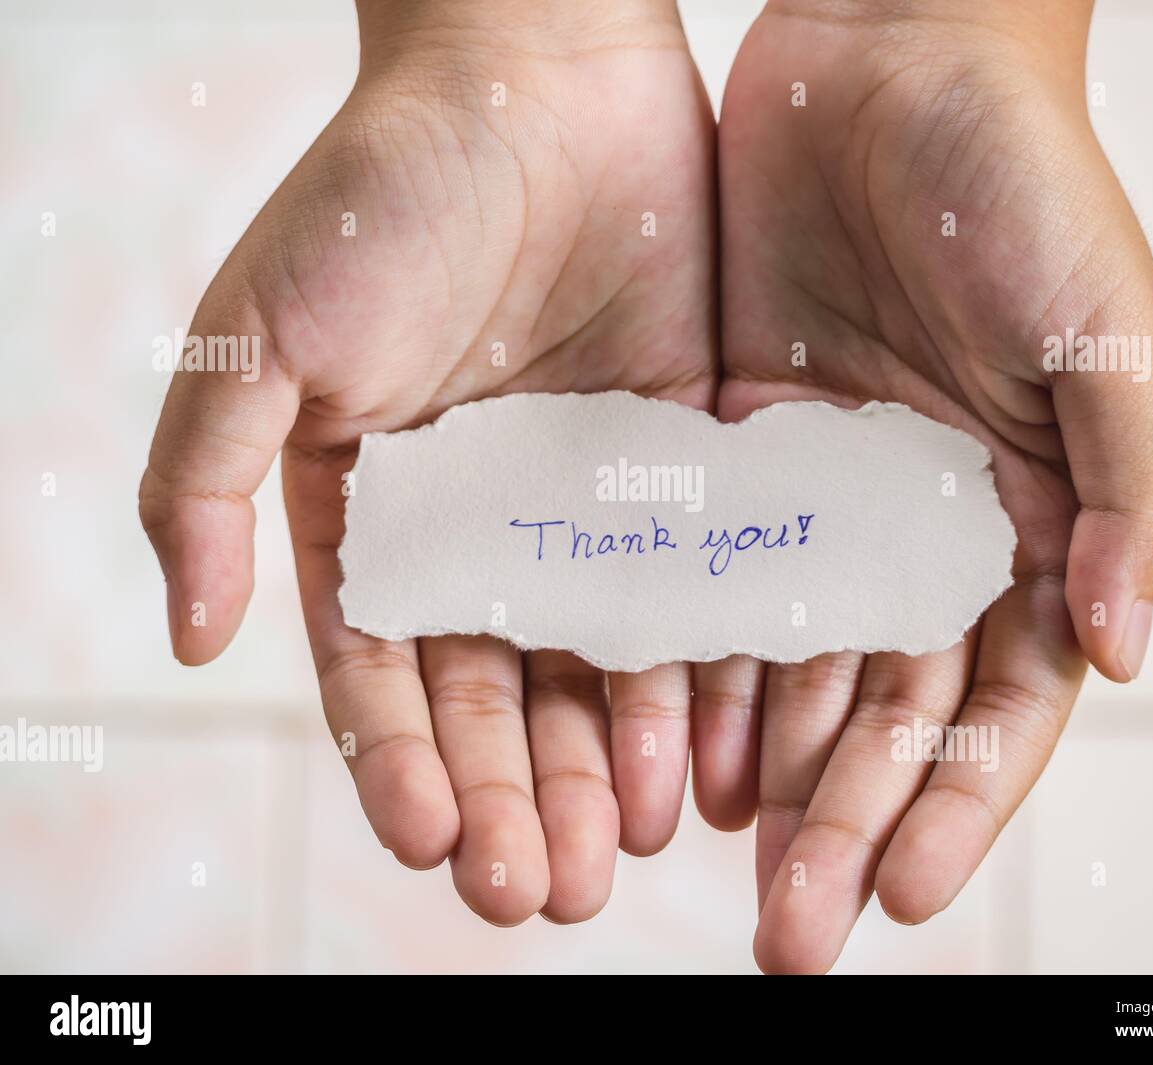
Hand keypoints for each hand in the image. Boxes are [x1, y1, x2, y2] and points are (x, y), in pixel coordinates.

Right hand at [139, 0, 715, 924]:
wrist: (536, 76)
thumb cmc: (382, 194)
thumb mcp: (260, 334)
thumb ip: (206, 482)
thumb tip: (183, 639)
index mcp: (374, 513)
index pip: (381, 673)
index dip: (400, 764)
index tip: (431, 844)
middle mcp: (482, 527)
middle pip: (495, 694)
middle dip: (514, 796)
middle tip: (541, 891)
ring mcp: (586, 504)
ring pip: (596, 664)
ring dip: (608, 765)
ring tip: (628, 852)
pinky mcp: (680, 467)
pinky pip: (690, 590)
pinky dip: (695, 674)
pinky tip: (711, 753)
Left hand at [696, 0, 1152, 971]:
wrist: (891, 58)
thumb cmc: (1024, 183)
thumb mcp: (1105, 335)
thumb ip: (1129, 493)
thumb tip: (1125, 648)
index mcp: (1026, 520)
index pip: (995, 699)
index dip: (953, 799)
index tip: (898, 891)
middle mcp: (923, 526)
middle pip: (883, 705)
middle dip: (844, 817)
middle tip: (790, 928)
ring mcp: (824, 496)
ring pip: (788, 660)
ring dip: (759, 763)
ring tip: (713, 861)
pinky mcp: (734, 449)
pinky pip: (705, 571)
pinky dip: (688, 656)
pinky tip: (660, 735)